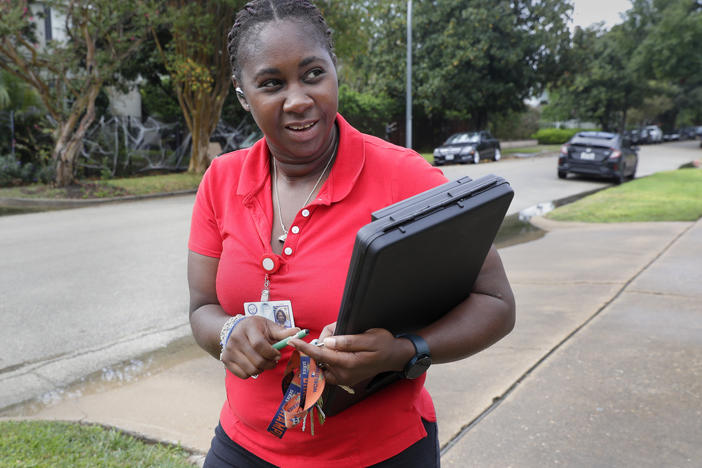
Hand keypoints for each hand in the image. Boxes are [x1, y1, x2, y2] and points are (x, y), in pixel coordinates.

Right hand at [221, 316, 299, 378]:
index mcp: (248, 328)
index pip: (259, 344)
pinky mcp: (225, 360)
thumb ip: (282, 332)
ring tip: (265, 362)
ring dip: (262, 369)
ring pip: (250, 369)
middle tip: (274, 361)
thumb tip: (298, 332)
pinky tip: (254, 365)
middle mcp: (236, 339)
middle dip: (270, 364)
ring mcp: (229, 350)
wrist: (233, 328)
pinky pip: (242, 375)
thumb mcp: (268, 326)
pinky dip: (251, 373)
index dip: (272, 353)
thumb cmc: (256, 328)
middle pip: (256, 360)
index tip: (278, 354)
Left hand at [290, 328, 414, 386]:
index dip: (305, 348)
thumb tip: (327, 342)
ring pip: (322, 364)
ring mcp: (343, 379)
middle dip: (320, 343)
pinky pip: (327, 369)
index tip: (292, 341)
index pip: (321, 355)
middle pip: (319, 359)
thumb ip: (347, 341)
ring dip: (324, 350)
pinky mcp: (344, 379)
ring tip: (340, 337)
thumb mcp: (369, 337)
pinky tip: (336, 348)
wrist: (395, 357)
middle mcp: (344, 374)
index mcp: (349, 363)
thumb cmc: (384, 343)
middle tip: (334, 328)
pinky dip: (326, 358)